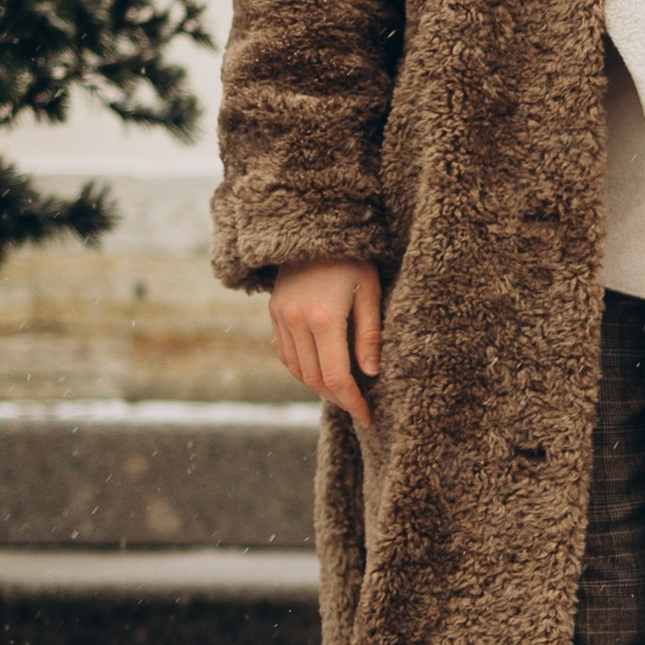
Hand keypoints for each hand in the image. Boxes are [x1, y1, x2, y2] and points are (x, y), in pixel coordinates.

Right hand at [269, 258, 382, 427]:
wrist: (313, 228)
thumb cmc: (352, 258)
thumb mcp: (369, 291)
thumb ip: (369, 334)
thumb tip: (370, 374)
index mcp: (324, 318)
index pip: (336, 376)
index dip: (352, 401)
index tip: (367, 417)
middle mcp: (296, 321)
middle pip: (314, 379)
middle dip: (338, 399)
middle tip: (359, 408)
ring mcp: (280, 318)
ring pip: (297, 370)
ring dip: (319, 387)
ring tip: (344, 393)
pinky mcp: (274, 314)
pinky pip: (285, 354)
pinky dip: (302, 370)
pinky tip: (321, 372)